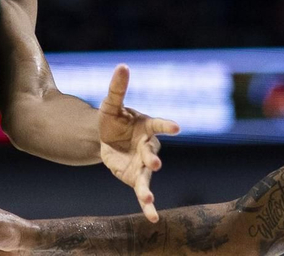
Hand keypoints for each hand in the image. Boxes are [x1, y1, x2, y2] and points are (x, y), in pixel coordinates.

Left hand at [97, 64, 180, 222]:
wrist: (106, 138)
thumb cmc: (114, 117)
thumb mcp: (111, 102)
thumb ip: (118, 87)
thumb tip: (123, 65)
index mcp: (147, 126)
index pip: (159, 125)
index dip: (167, 125)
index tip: (177, 127)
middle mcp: (149, 146)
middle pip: (152, 153)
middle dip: (153, 158)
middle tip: (154, 163)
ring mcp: (143, 164)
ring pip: (148, 176)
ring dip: (148, 187)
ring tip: (148, 197)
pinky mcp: (135, 178)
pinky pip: (142, 192)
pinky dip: (147, 204)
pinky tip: (152, 218)